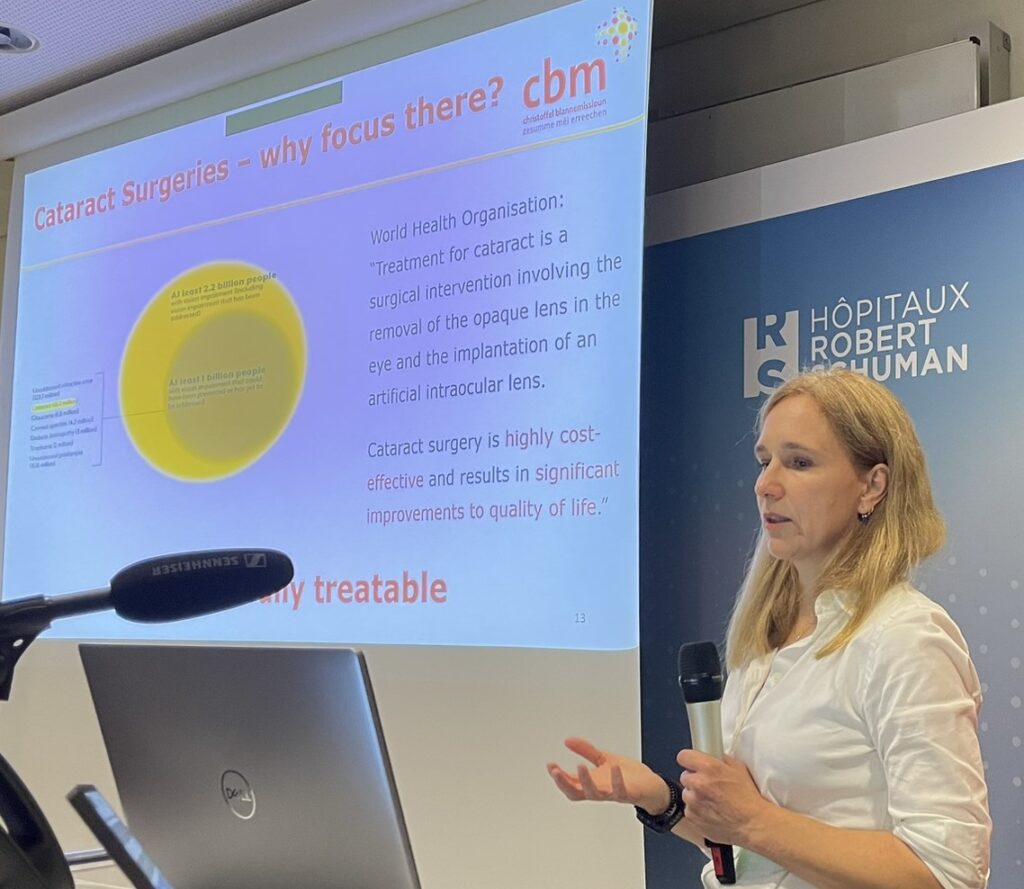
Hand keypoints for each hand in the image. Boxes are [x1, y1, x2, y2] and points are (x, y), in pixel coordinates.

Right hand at [546, 737, 668, 814]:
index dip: (558, 776)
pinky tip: (613, 767)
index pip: (570, 783)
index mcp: (592, 783)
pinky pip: (620, 790)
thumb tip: (567, 740)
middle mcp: (599, 791)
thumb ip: (587, 751)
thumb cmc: (629, 776)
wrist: (652, 786)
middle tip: (556, 771)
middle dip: (564, 783)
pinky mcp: (628, 794)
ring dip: (586, 781)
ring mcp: (612, 794)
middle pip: (576, 793)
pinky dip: (616, 780)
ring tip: (580, 766)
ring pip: (594, 794)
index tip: (550, 764)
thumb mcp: (604, 759)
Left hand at [676, 749, 771, 845]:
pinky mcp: (692, 817)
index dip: (689, 760)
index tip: (692, 764)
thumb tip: (711, 755)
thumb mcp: (739, 768)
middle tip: (708, 786)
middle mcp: (698, 783)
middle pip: (685, 776)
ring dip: (695, 796)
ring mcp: (693, 802)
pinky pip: (689, 810)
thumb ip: (721, 759)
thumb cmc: (748, 797)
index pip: (683, 756)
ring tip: (711, 801)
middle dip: (694, 779)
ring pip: (687, 794)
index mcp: (708, 767)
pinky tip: (711, 813)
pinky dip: (697, 811)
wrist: (752, 824)